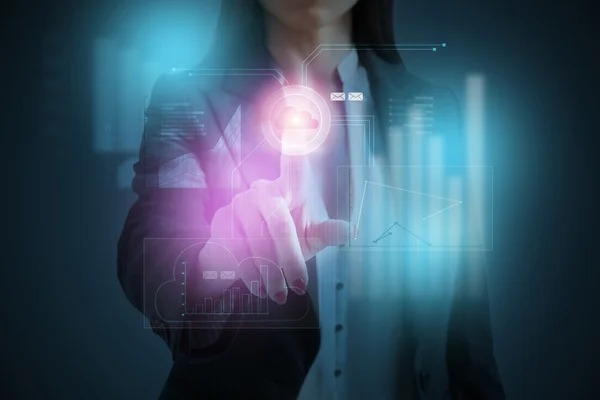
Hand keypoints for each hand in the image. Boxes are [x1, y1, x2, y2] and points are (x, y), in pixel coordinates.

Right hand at [198, 135, 348, 304]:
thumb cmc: (288, 239)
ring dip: (268, 272)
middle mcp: (264, 189)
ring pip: (255, 240)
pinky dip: (248, 274)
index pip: (295, 162)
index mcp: (291, 187)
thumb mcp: (312, 237)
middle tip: (298, 286)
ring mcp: (239, 204)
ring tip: (279, 293)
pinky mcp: (220, 220)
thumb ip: (328, 233)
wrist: (246, 255)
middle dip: (289, 257)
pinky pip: (235, 249)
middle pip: (278, 222)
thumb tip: (352, 230)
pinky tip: (259, 287)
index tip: (298, 114)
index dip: (296, 140)